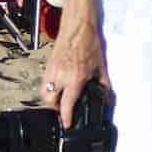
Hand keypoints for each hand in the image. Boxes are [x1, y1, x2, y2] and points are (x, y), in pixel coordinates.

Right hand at [40, 0, 109, 126]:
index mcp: (75, 78)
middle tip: (64, 111)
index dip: (66, 118)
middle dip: (56, 110)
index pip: (67, 105)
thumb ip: (104, 86)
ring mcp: (52, 70)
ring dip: (51, 100)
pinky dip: (48, 88)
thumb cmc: (89, 42)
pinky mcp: (48, 64)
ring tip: (60, 101)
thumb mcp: (101, 67)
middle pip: (50, 102)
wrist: (78, 26)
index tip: (67, 125)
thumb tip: (107, 100)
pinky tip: (57, 87)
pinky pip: (44, 82)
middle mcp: (61, 76)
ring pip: (44, 93)